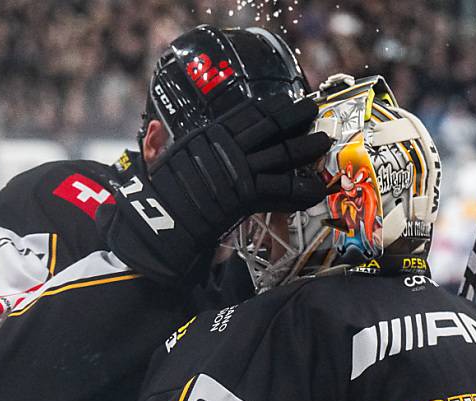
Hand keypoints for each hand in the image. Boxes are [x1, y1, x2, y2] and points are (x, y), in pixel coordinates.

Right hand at [100, 94, 330, 284]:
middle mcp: (227, 146)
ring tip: (323, 142)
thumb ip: (156, 145)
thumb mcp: (156, 163)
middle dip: (296, 118)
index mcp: (208, 134)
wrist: (158, 223)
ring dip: (306, 148)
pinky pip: (282, 188)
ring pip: (282, 153)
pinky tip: (315, 188)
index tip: (287, 102)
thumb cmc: (157, 196)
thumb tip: (152, 128)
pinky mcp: (247, 194)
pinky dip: (302, 189)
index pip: (248, 113)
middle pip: (271, 127)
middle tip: (313, 112)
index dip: (272, 107)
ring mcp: (239, 168)